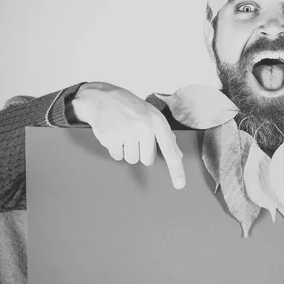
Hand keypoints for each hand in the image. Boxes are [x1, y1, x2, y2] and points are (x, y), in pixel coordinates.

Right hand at [70, 82, 185, 188]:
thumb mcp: (152, 116)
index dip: (176, 169)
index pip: (170, 150)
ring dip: (127, 150)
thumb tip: (178, 155)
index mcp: (157, 122)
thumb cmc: (130, 108)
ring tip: (123, 133)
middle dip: (141, 152)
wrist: (103, 98)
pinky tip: (114, 135)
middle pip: (148, 160)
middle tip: (135, 136)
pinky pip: (118, 157)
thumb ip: (165, 135)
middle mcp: (145, 128)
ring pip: (132, 160)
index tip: (180, 185)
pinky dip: (115, 149)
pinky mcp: (113, 139)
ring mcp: (128, 133)